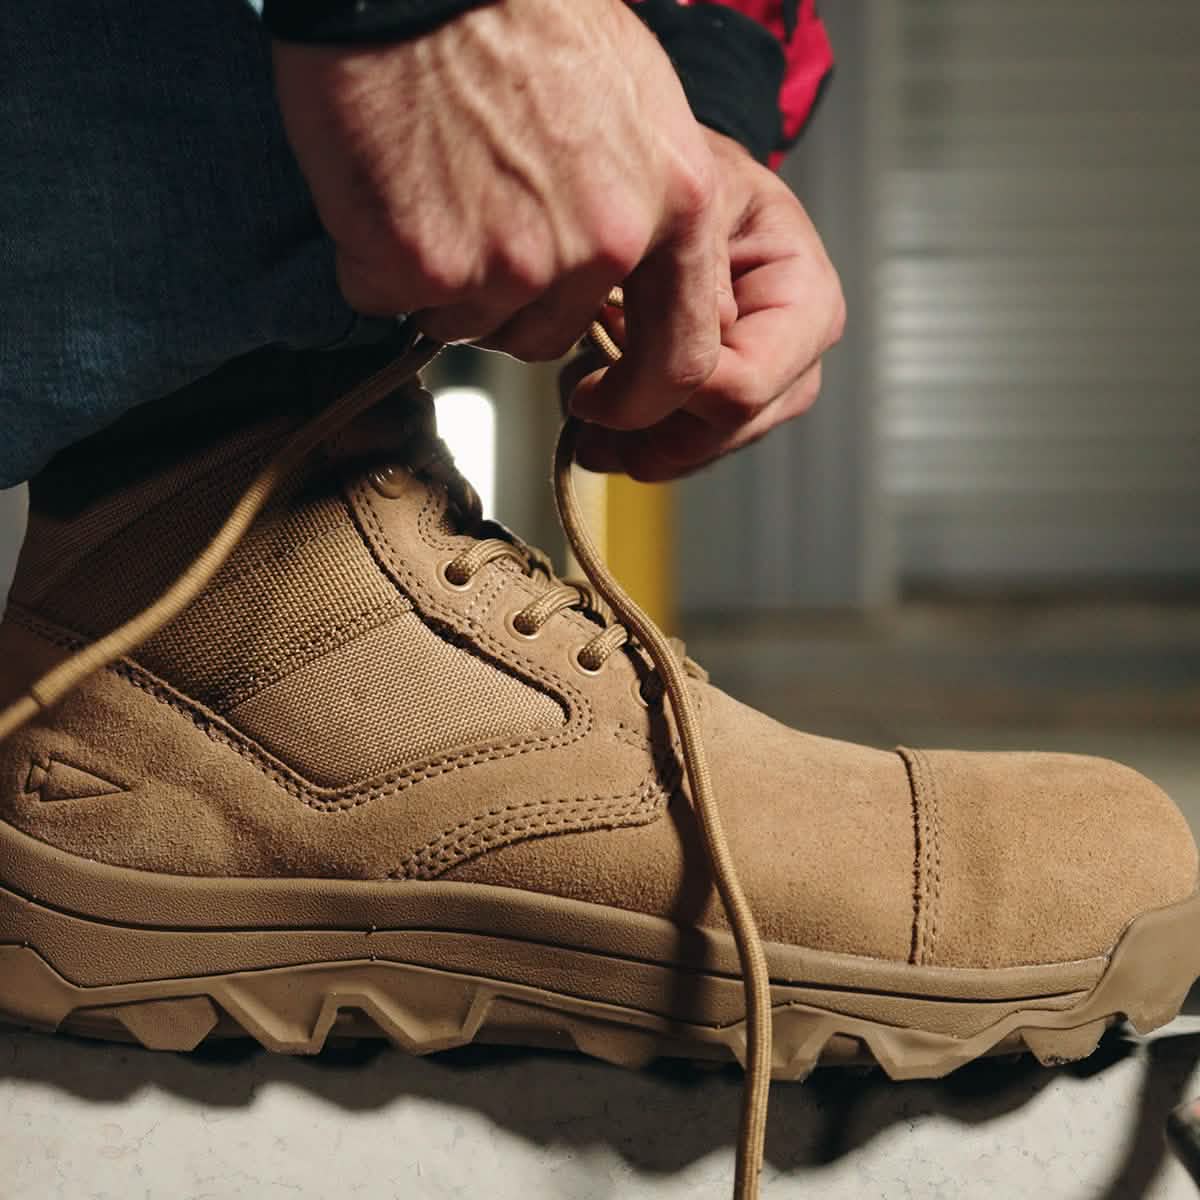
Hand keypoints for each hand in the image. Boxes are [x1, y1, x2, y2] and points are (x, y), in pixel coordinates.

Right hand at [272, 0, 733, 417]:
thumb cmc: (525, 12)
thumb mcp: (642, 107)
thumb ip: (657, 215)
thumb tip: (653, 295)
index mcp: (673, 206)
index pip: (681, 360)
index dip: (637, 396)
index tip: (605, 402)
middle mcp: (602, 244)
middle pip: (547, 339)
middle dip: (511, 302)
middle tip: (480, 217)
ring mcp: (510, 260)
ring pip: (470, 327)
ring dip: (445, 280)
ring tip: (437, 183)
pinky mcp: (421, 262)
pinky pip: (391, 300)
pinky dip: (379, 259)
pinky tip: (388, 183)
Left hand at [568, 130, 844, 480]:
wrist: (686, 183)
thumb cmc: (692, 177)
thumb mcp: (692, 192)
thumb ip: (696, 262)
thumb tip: (694, 342)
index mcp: (807, 300)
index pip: (741, 385)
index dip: (664, 392)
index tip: (596, 378)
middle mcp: (800, 355)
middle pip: (725, 429)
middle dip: (650, 426)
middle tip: (581, 400)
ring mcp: (771, 389)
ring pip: (704, 449)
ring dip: (638, 442)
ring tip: (586, 405)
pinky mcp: (735, 406)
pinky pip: (689, 449)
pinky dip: (640, 445)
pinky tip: (602, 424)